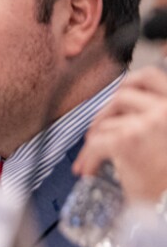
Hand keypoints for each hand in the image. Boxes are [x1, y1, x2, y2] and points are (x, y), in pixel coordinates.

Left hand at [74, 66, 166, 201]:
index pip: (150, 76)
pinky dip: (88, 158)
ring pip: (106, 124)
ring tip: (91, 159)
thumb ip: (154, 120)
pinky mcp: (127, 141)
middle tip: (97, 131)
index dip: (129, 84)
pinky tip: (89, 170)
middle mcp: (166, 109)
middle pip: (121, 96)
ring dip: (94, 142)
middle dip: (104, 114)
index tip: (117, 95)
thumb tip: (127, 111)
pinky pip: (95, 144)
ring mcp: (147, 123)